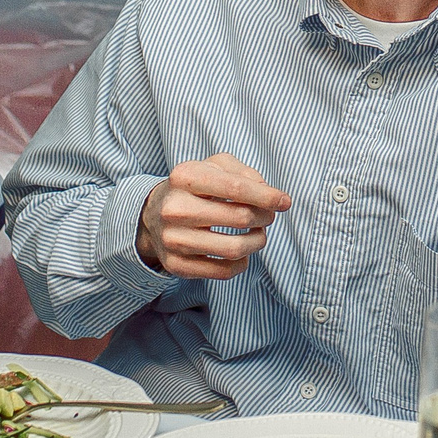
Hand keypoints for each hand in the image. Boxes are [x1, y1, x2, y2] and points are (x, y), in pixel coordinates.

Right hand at [137, 154, 292, 279]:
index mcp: (185, 176)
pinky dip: (241, 263)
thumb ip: (244, 172)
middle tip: (269, 216)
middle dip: (265, 217)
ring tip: (258, 233)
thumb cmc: (194, 187)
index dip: (266, 196)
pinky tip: (241, 252)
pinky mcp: (176, 265)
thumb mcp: (214, 166)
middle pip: (239, 217)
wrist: (152, 215)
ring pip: (234, 249)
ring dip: (257, 241)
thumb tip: (267, 194)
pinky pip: (223, 271)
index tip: (284, 201)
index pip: (236, 187)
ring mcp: (173, 239)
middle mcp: (175, 208)